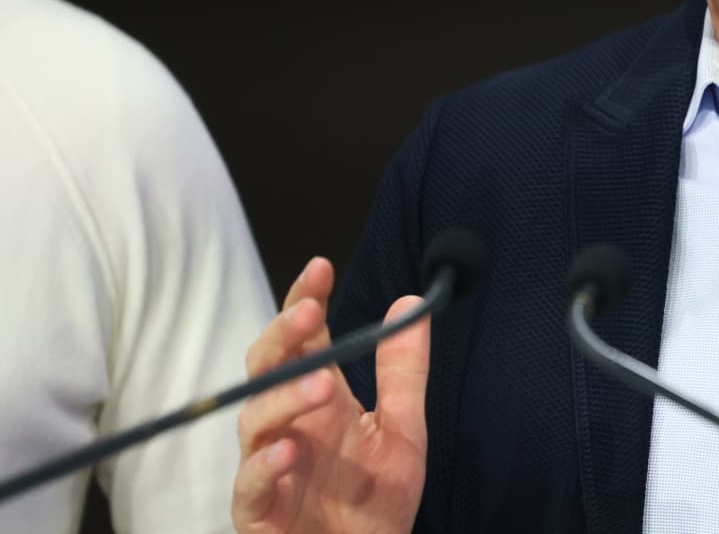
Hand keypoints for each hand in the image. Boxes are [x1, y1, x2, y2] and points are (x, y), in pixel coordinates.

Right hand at [230, 257, 430, 533]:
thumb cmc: (374, 502)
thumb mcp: (403, 428)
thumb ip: (403, 371)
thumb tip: (410, 303)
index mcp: (319, 400)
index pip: (303, 340)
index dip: (304, 302)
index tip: (320, 267)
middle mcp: (287, 425)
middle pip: (265, 369)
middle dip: (282, 337)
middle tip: (309, 312)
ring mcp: (267, 466)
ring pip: (255, 420)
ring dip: (285, 397)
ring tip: (321, 383)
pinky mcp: (258, 511)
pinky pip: (251, 484)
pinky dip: (266, 465)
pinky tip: (289, 450)